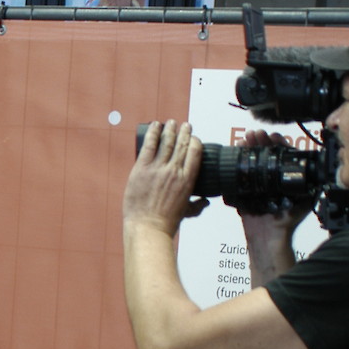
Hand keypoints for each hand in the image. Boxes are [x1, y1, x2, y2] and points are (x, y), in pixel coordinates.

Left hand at [123, 120, 207, 234]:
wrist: (148, 226)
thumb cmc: (167, 222)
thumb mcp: (188, 212)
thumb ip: (198, 205)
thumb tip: (206, 202)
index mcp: (188, 180)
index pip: (195, 153)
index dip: (195, 142)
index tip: (194, 138)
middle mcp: (175, 171)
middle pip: (182, 144)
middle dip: (184, 132)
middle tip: (186, 125)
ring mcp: (158, 168)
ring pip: (166, 142)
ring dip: (170, 130)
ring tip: (172, 122)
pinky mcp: (142, 168)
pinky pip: (149, 146)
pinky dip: (153, 133)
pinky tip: (155, 125)